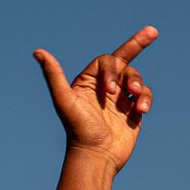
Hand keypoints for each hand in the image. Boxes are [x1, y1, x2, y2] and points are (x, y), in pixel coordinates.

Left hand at [35, 28, 156, 171]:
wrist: (96, 157)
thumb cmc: (78, 130)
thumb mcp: (64, 100)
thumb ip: (53, 75)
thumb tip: (38, 52)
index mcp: (88, 81)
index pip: (106, 61)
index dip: (112, 71)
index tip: (111, 91)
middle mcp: (104, 87)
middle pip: (124, 60)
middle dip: (137, 44)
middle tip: (152, 32)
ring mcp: (120, 98)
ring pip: (136, 78)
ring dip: (140, 85)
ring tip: (137, 101)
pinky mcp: (133, 111)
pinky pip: (145, 96)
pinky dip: (147, 99)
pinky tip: (142, 111)